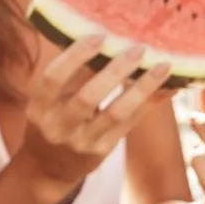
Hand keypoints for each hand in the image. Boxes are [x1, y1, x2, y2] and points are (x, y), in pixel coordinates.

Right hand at [18, 38, 174, 202]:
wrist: (48, 169)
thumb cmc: (51, 121)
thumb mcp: (48, 101)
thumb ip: (68, 74)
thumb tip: (97, 34)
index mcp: (39, 107)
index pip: (53, 78)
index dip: (75, 55)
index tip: (99, 35)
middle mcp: (57, 126)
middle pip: (88, 97)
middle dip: (115, 71)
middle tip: (138, 49)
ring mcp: (80, 142)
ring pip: (115, 113)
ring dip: (141, 88)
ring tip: (163, 67)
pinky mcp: (101, 151)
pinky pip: (129, 124)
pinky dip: (148, 103)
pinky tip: (165, 87)